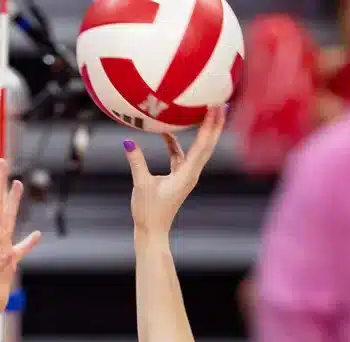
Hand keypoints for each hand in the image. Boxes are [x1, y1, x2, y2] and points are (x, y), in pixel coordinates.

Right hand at [124, 106, 225, 233]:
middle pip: (208, 144)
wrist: (152, 231)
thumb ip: (136, 162)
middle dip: (215, 123)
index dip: (210, 124)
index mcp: (187, 174)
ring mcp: (187, 175)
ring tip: (205, 112)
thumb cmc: (148, 212)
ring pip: (198, 149)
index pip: (203, 144)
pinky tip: (167, 132)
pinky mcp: (179, 177)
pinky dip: (177, 143)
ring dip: (202, 131)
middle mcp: (191, 173)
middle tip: (221, 102)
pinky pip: (182, 155)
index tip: (216, 106)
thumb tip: (128, 141)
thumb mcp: (141, 184)